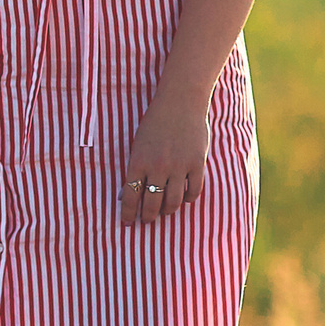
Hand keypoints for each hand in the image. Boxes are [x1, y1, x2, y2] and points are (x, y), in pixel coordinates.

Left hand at [121, 94, 208, 225]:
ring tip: (165, 212)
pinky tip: (185, 199)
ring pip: (173, 201)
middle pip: (152, 202)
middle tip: (147, 221)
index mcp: (138, 162)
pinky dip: (189, 199)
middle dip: (148, 216)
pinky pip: (193, 190)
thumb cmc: (156, 122)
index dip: (128, 212)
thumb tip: (128, 192)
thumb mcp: (138, 144)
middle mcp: (157, 167)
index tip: (128, 222)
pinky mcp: (196, 163)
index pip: (130, 195)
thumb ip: (136, 167)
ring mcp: (178, 166)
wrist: (180, 102)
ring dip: (168, 210)